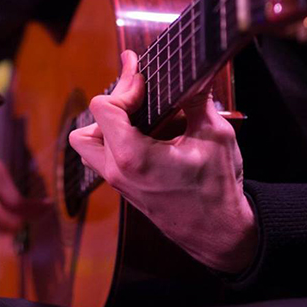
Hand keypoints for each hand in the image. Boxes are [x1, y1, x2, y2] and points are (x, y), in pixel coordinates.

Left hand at [69, 50, 256, 272]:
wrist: (219, 234)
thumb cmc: (217, 189)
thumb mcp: (215, 136)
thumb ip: (198, 100)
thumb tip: (193, 71)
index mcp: (134, 157)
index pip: (104, 108)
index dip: (124, 85)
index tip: (143, 76)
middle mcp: (117, 171)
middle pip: (88, 125)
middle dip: (113, 104)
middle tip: (140, 95)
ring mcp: (117, 183)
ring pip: (87, 146)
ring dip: (105, 125)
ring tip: (137, 114)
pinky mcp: (124, 189)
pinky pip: (102, 158)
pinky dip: (113, 139)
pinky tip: (145, 132)